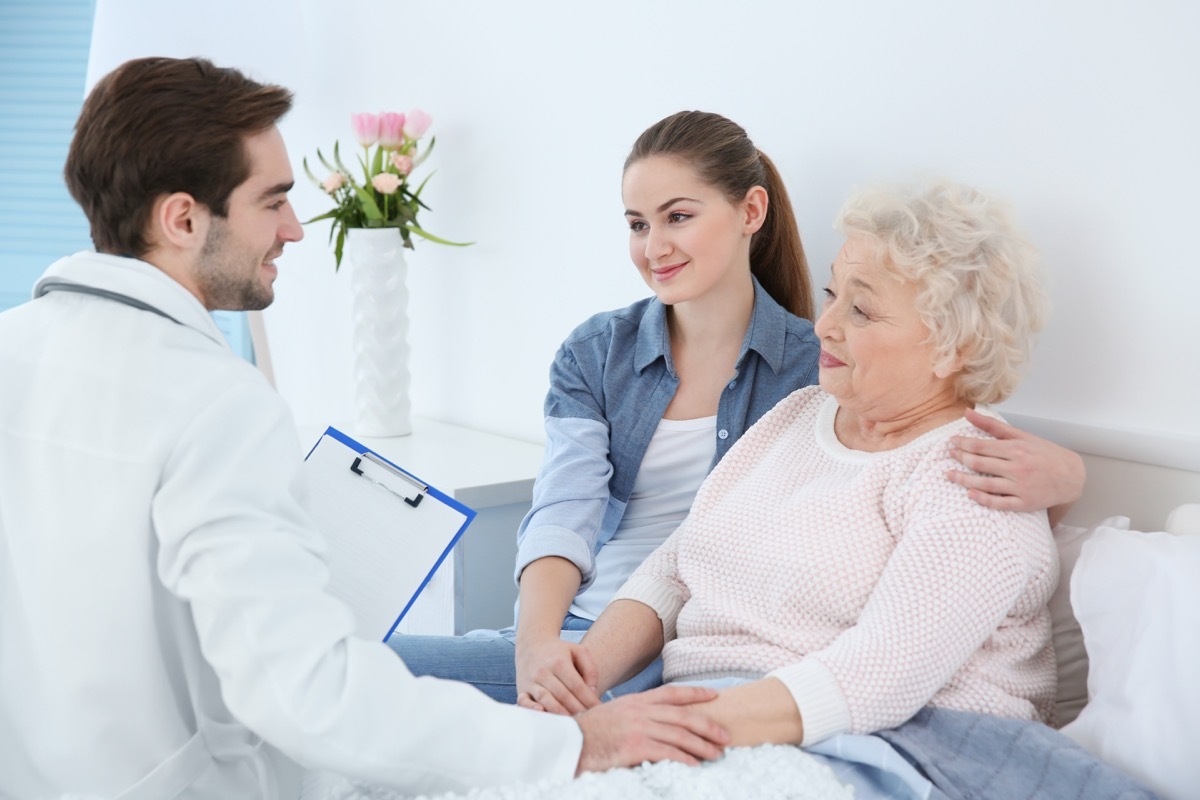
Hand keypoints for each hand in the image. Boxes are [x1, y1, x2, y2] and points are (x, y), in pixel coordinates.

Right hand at [516, 637, 600, 714]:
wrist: (532, 644)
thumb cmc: (559, 652)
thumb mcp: (578, 651)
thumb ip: (590, 669)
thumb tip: (592, 692)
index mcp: (559, 662)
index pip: (577, 686)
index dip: (589, 700)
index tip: (598, 710)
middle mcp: (543, 671)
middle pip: (563, 696)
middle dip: (578, 710)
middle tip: (589, 720)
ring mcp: (531, 681)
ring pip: (547, 700)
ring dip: (560, 714)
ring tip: (573, 723)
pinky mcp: (522, 689)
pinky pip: (524, 701)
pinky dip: (532, 709)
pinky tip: (543, 714)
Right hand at [574, 685, 728, 774]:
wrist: (567, 742)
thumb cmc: (588, 732)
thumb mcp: (614, 714)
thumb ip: (635, 714)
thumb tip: (655, 721)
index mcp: (636, 700)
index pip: (672, 693)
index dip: (695, 693)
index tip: (715, 694)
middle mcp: (640, 710)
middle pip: (683, 715)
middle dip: (708, 724)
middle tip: (725, 735)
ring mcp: (638, 728)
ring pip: (680, 735)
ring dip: (702, 745)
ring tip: (717, 753)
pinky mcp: (635, 747)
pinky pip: (668, 752)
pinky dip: (685, 759)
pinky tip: (695, 765)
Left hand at [948, 408, 1084, 521]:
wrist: (1072, 476)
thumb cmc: (1045, 454)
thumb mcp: (1022, 436)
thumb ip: (993, 426)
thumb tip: (968, 412)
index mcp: (1017, 449)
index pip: (981, 446)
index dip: (963, 443)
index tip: (952, 442)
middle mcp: (1017, 468)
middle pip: (980, 464)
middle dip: (960, 458)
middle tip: (949, 455)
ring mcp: (1020, 487)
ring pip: (985, 484)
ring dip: (964, 479)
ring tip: (949, 475)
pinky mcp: (1024, 503)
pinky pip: (999, 503)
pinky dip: (983, 499)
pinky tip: (970, 494)